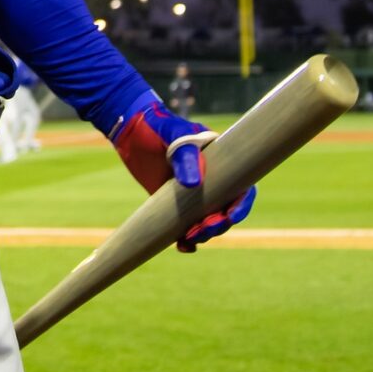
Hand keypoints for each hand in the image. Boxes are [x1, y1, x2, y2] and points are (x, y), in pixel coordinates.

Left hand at [108, 99, 257, 251]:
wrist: (130, 131)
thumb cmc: (157, 126)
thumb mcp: (172, 134)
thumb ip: (184, 156)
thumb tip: (195, 184)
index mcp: (221, 160)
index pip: (242, 185)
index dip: (242, 204)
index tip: (230, 216)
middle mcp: (212, 179)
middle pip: (226, 209)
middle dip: (219, 224)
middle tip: (202, 230)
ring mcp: (194, 193)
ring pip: (208, 221)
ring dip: (204, 234)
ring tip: (188, 238)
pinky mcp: (176, 203)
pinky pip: (187, 225)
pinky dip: (187, 239)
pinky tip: (182, 246)